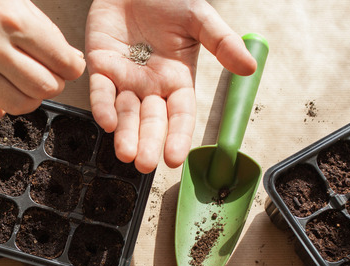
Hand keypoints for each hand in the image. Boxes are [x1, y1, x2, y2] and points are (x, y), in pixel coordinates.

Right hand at [0, 0, 85, 123]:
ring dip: (27, 98)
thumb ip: (44, 31)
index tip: (68, 67)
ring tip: (21, 84)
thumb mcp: (14, 0)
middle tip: (44, 76)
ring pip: (20, 106)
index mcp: (13, 20)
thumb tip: (70, 61)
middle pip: (45, 88)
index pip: (64, 62)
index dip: (72, 68)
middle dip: (52, 84)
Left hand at [85, 0, 256, 172]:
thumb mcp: (200, 19)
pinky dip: (103, 107)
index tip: (175, 158)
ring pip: (125, 113)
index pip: (180, 115)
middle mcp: (150, 86)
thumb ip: (222, 42)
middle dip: (148, 143)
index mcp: (177, 80)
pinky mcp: (100, 67)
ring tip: (125, 154)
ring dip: (125, 135)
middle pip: (151, 121)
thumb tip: (249, 68)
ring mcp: (124, 79)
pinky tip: (107, 123)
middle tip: (146, 165)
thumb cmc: (167, 0)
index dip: (178, 136)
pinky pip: (100, 92)